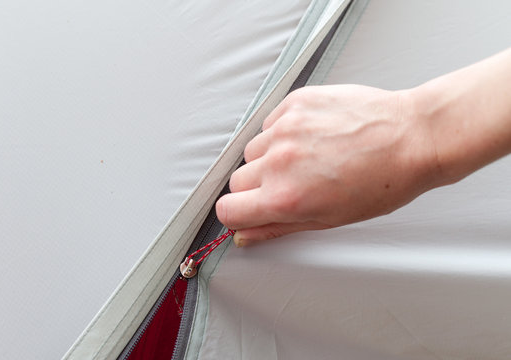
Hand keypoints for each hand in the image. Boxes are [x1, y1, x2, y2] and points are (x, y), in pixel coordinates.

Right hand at [216, 85, 436, 245]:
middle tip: (289, 184)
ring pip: (252, 150)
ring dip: (270, 157)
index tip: (248, 210)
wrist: (412, 137)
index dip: (237, 214)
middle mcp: (279, 161)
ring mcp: (286, 127)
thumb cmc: (382, 182)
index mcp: (285, 197)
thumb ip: (278, 227)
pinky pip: (270, 122)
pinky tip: (312, 136)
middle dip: (256, 187)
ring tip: (306, 157)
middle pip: (237, 180)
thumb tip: (246, 235)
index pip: (227, 210)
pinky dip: (283, 132)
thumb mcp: (328, 219)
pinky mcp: (295, 103)